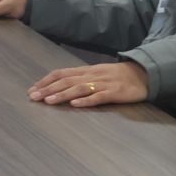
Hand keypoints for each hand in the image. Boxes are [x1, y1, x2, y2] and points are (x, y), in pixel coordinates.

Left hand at [29, 61, 148, 107]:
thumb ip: (80, 78)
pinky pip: (99, 97)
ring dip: (62, 94)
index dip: (46, 81)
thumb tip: (59, 85)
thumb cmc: (117, 76)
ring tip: (48, 101)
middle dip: (48, 88)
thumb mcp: (97, 74)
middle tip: (33, 97)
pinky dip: (86, 100)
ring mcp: (103, 84)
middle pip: (66, 81)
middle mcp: (92, 75)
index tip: (32, 89)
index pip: (61, 73)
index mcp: (86, 70)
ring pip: (79, 88)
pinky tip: (75, 104)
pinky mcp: (115, 93)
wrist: (144, 74)